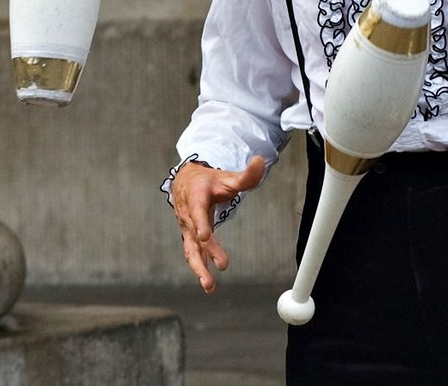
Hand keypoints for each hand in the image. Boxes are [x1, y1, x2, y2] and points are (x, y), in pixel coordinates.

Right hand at [171, 156, 265, 292]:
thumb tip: (260, 161)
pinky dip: (199, 268)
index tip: (204, 236)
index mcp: (196, 196)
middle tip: (221, 265)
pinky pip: (193, 253)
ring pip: (190, 249)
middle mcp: (188, 214)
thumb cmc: (209, 181)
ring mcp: (186, 228)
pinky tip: (208, 284)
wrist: (186, 182)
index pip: (197, 210)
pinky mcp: (189, 237)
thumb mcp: (227, 176)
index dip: (200, 223)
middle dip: (206, 252)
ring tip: (209, 286)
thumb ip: (246, 174)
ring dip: (199, 268)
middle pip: (194, 235)